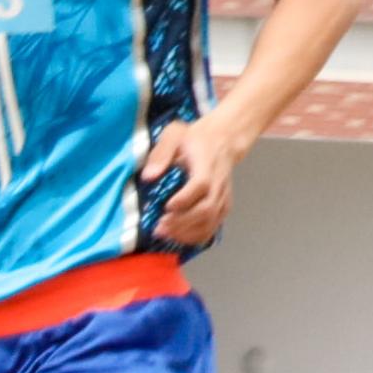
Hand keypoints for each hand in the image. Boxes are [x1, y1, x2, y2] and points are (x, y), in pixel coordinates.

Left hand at [137, 105, 251, 254]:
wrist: (224, 140)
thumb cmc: (195, 138)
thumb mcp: (174, 134)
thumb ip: (161, 153)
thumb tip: (148, 176)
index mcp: (206, 164)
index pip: (201, 184)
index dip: (184, 199)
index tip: (166, 207)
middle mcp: (218, 184)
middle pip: (206, 208)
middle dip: (182, 222)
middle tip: (159, 227)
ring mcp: (223, 197)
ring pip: (211, 221)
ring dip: (188, 232)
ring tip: (166, 234)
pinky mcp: (223, 206)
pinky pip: (213, 227)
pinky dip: (197, 237)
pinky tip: (180, 238)